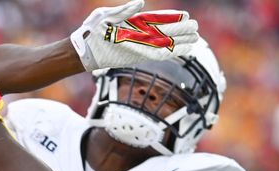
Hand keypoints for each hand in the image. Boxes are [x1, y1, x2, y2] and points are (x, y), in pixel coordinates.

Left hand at [70, 0, 198, 71]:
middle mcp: (138, 34)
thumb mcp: (106, 15)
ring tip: (195, 39)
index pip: (157, 18)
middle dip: (181, 30)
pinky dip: (170, 53)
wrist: (82, 51)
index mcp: (133, 21)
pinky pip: (157, 55)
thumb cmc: (91, 31)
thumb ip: (125, 10)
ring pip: (164, 44)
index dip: (171, 17)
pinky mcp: (136, 57)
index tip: (185, 16)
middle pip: (165, 31)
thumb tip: (142, 3)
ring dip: (180, 42)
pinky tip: (182, 51)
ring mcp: (138, 46)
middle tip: (196, 28)